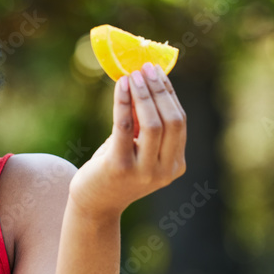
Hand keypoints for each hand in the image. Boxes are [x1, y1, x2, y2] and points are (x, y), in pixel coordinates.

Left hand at [69, 62, 186, 218]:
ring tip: (132, 75)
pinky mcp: (119, 167)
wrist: (94, 205)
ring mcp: (144, 172)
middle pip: (171, 121)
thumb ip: (146, 124)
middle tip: (146, 68)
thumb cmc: (116, 171)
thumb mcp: (137, 148)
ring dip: (143, 95)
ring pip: (153, 124)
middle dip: (159, 91)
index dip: (169, 94)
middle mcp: (164, 171)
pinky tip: (120, 85)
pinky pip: (125, 127)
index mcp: (176, 165)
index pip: (179, 122)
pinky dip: (123, 102)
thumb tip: (144, 81)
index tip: (158, 72)